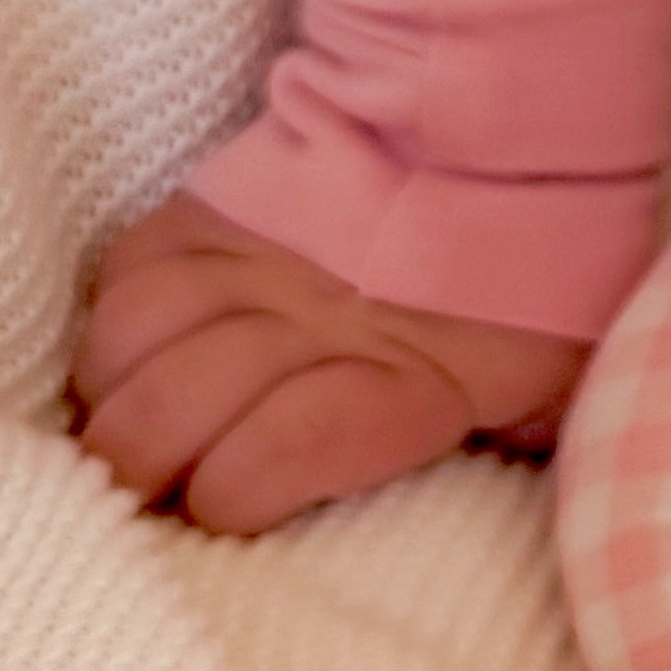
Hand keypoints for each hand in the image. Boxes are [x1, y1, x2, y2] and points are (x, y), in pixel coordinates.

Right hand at [69, 198, 589, 535]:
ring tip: (125, 430)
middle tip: (138, 498)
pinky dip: (113, 327)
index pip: (289, 444)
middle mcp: (322, 316)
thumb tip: (492, 531)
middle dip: (142, 468)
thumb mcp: (557, 387)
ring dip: (112, 396)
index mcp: (414, 375)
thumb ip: (517, 456)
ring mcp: (260, 260)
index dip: (234, 494)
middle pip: (180, 403)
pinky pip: (125, 273)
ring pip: (134, 335)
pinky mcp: (214, 211)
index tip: (223, 515)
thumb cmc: (532, 293)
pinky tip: (128, 361)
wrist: (507, 140)